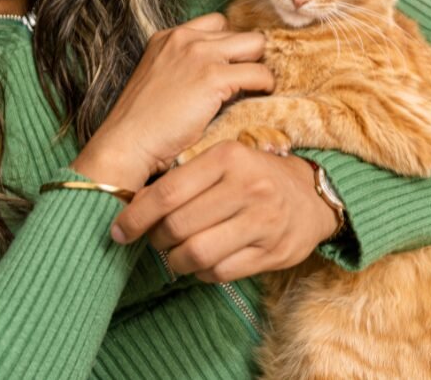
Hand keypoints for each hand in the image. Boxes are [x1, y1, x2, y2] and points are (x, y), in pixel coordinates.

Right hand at [86, 12, 274, 179]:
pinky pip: (259, 72)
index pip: (215, 24)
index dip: (227, 46)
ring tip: (257, 88)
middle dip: (246, 56)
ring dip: (259, 66)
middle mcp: (184, 38)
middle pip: (238, 32)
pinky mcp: (213, 76)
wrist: (127, 142)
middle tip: (247, 81)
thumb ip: (185, 68)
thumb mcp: (160, 80)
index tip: (231, 67)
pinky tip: (260, 97)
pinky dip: (265, 85)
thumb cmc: (143, 124)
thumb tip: (223, 75)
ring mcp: (199, 54)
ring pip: (255, 44)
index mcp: (167, 37)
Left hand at [109, 141, 341, 282]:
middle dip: (156, 240)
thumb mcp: (222, 161)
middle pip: (178, 226)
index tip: (118, 230)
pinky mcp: (273, 252)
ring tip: (175, 254)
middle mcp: (247, 187)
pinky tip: (200, 263)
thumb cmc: (253, 176)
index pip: (167, 192)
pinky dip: (200, 273)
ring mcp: (263, 221)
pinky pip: (220, 272)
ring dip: (176, 260)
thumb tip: (132, 206)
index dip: (135, 216)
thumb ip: (184, 179)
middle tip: (154, 240)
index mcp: (228, 157)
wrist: (311, 196)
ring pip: (197, 254)